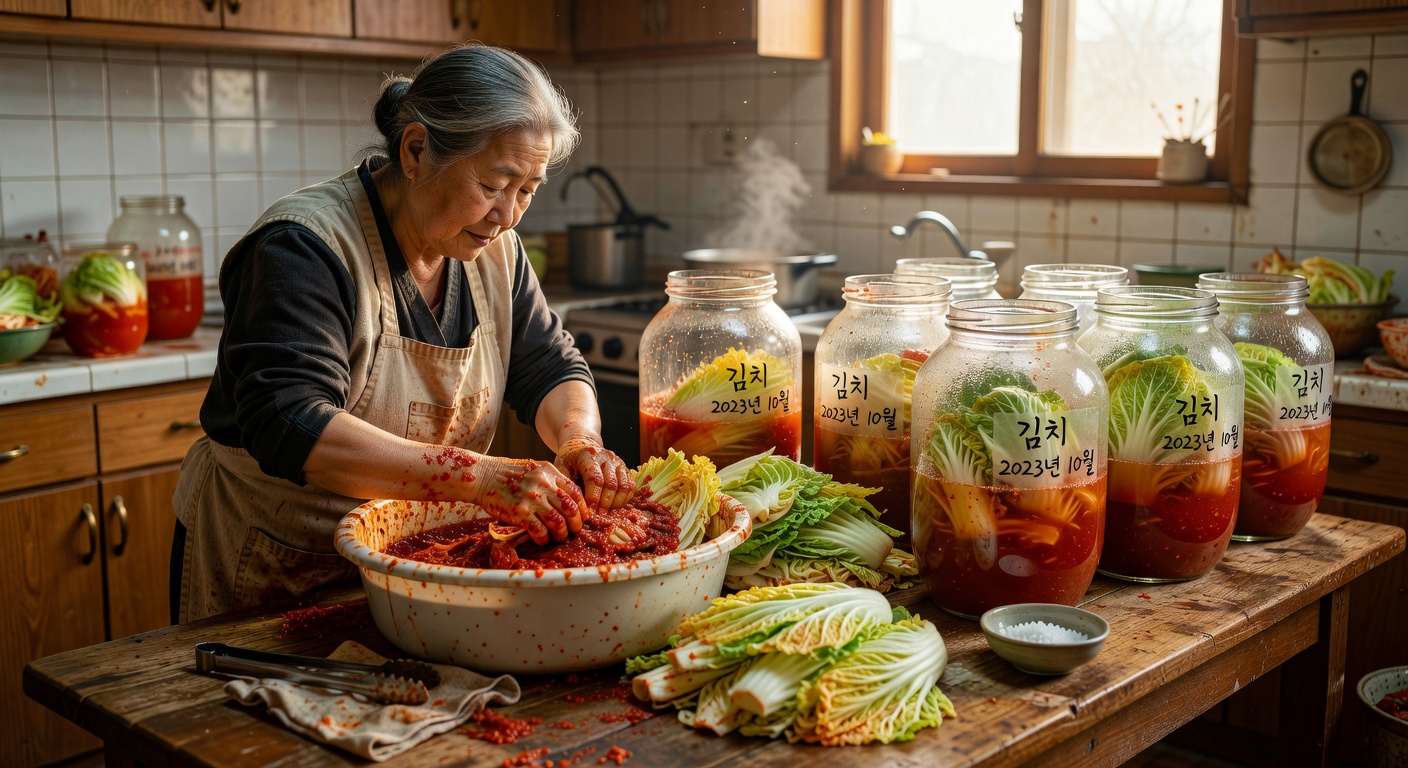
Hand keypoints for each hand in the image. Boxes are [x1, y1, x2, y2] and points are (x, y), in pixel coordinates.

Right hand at [468, 456, 584, 544]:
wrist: (483, 476)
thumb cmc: (508, 474)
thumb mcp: (534, 469)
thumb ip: (550, 481)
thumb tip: (567, 500)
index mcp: (549, 472)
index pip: (575, 492)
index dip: (582, 507)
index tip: (582, 516)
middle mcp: (543, 484)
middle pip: (570, 508)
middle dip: (576, 523)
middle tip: (574, 530)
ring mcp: (532, 499)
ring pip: (558, 522)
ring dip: (561, 534)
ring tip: (559, 537)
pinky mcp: (520, 513)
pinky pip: (540, 531)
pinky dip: (543, 539)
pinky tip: (541, 539)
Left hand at [554, 435, 635, 514]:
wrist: (582, 444)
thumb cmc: (570, 459)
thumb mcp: (561, 467)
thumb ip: (565, 483)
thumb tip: (570, 504)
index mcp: (589, 455)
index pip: (595, 479)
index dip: (593, 498)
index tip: (589, 512)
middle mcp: (607, 456)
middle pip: (611, 484)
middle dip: (605, 504)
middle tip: (597, 517)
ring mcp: (618, 462)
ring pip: (624, 486)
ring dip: (616, 504)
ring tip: (606, 513)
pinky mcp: (625, 468)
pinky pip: (631, 487)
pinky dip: (624, 500)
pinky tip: (614, 507)